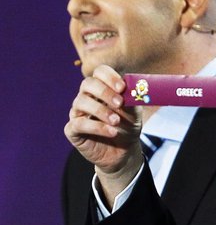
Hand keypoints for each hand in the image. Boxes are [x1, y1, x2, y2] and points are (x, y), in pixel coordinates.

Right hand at [64, 65, 143, 204]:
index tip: (122, 88)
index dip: (109, 77)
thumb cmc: (128, 127)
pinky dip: (97, 127)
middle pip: (87, 84)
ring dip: (101, 110)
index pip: (99, 72)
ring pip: (81, 102)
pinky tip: (112, 132)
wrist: (124, 152)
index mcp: (101, 88)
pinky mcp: (72, 130)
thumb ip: (132, 99)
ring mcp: (77, 113)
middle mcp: (86, 97)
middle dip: (104, 92)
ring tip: (117, 121)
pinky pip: (79, 123)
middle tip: (119, 103)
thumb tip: (130, 88)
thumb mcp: (134, 113)